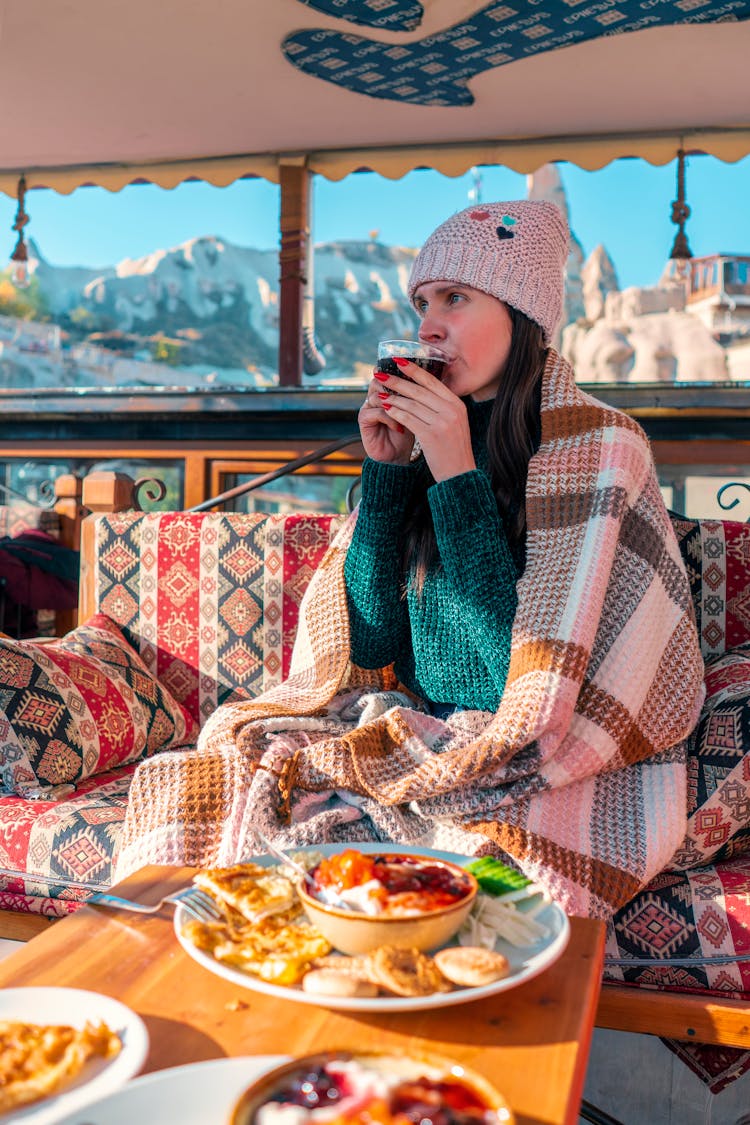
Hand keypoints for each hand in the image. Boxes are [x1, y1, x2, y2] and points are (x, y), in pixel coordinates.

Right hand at [358, 372, 414, 463]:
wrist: (403, 457)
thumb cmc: (414, 433)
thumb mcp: (422, 411)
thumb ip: (422, 396)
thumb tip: (435, 378)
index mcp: (389, 391)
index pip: (392, 374)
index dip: (402, 373)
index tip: (417, 378)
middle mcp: (376, 396)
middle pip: (381, 380)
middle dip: (397, 387)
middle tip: (413, 394)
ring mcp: (368, 408)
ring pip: (378, 395)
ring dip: (395, 404)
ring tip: (408, 415)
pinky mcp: (364, 421)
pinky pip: (375, 412)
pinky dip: (390, 418)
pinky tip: (400, 428)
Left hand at [374, 360, 474, 481]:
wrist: (460, 475)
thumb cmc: (453, 450)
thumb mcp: (455, 423)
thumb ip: (442, 407)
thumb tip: (422, 391)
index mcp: (457, 405)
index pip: (432, 382)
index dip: (414, 370)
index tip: (398, 361)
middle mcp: (451, 410)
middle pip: (419, 390)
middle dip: (397, 380)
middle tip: (381, 373)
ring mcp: (442, 422)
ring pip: (411, 404)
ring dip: (393, 397)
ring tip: (380, 392)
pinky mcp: (431, 435)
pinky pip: (408, 418)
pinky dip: (395, 412)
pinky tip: (386, 408)